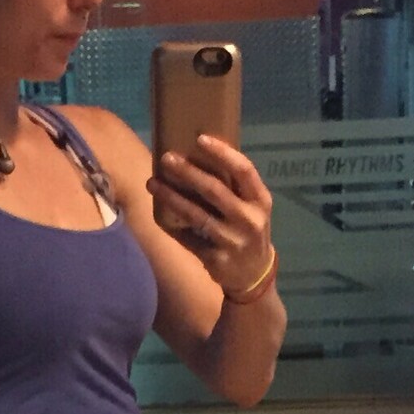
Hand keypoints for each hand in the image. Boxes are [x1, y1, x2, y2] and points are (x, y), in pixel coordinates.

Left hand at [148, 134, 274, 296]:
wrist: (254, 275)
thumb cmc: (248, 230)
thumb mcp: (252, 208)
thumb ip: (235, 187)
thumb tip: (198, 154)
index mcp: (260, 201)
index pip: (243, 170)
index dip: (222, 153)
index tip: (200, 138)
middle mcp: (249, 220)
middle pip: (215, 190)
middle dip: (187, 172)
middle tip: (166, 158)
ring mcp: (233, 241)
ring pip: (196, 215)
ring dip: (171, 197)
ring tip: (152, 183)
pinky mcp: (217, 259)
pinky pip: (188, 238)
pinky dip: (171, 225)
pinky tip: (157, 214)